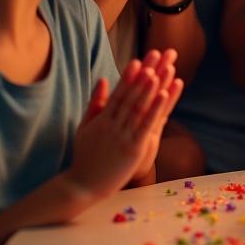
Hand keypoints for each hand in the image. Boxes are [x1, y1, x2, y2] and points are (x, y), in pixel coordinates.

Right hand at [68, 51, 180, 199]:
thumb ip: (95, 103)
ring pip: (138, 109)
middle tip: (154, 58)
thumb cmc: (84, 156)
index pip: (117, 94)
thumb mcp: (85, 127)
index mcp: (102, 120)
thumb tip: (104, 80)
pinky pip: (146, 126)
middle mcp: (112, 126)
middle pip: (130, 97)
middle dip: (143, 76)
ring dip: (149, 89)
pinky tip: (163, 96)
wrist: (82, 186)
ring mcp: (123, 137)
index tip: (136, 61)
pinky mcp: (133, 149)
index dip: (127, 77)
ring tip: (159, 72)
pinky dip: (154, 110)